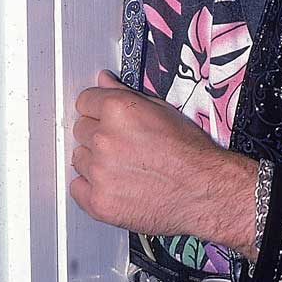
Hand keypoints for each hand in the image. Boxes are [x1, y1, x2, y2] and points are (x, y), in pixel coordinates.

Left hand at [70, 71, 258, 257]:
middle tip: (123, 145)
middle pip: (80, 129)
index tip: (106, 117)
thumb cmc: (190, 153)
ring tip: (124, 166)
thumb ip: (126, 94)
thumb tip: (105, 81)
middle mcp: (104, 138)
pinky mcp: (98, 201)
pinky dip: (91, 188)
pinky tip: (115, 184)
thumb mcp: (162, 110)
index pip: (84, 101)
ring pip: (79, 159)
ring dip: (95, 161)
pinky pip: (77, 188)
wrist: (204, 190)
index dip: (98, 109)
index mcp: (117, 110)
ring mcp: (99, 172)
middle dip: (98, 134)